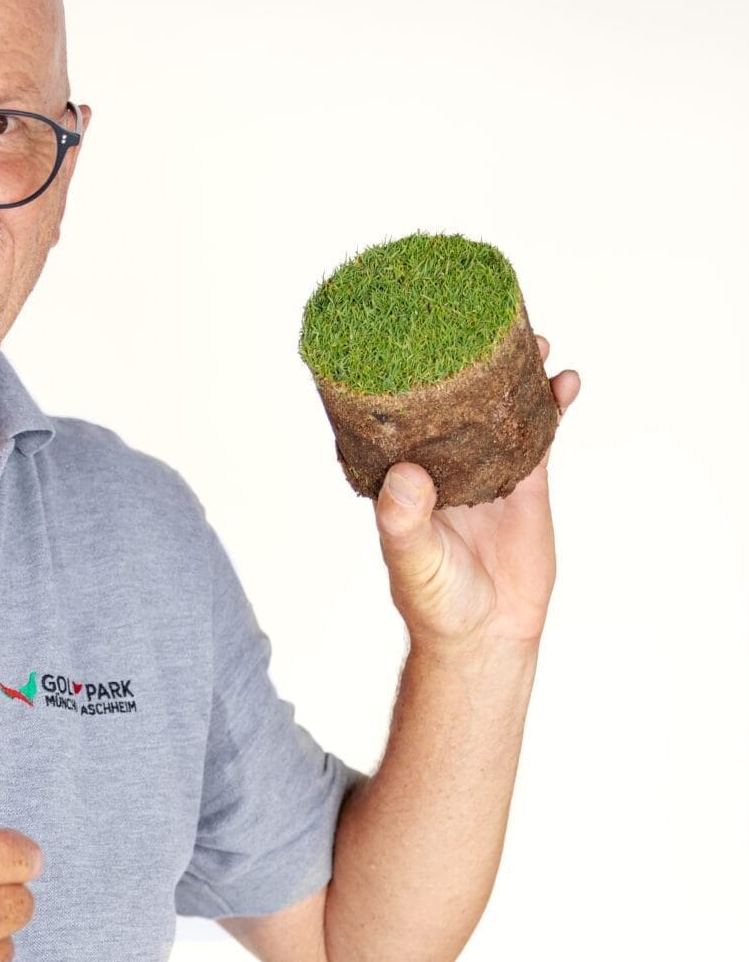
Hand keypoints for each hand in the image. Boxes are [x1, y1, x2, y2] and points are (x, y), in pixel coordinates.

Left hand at [375, 333, 581, 649]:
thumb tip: (405, 477)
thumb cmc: (434, 601)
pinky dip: (552, 408)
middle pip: (452, 404)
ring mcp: (485, 472)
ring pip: (499, 413)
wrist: (485, 635)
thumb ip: (404, 522)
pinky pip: (540, 437)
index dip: (403, 380)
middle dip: (467, 367)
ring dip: (514, 378)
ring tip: (531, 341)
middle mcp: (442, 468)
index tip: (411, 339)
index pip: (397, 420)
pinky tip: (564, 382)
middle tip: (482, 326)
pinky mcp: (525, 485)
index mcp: (403, 478)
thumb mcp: (413, 560)